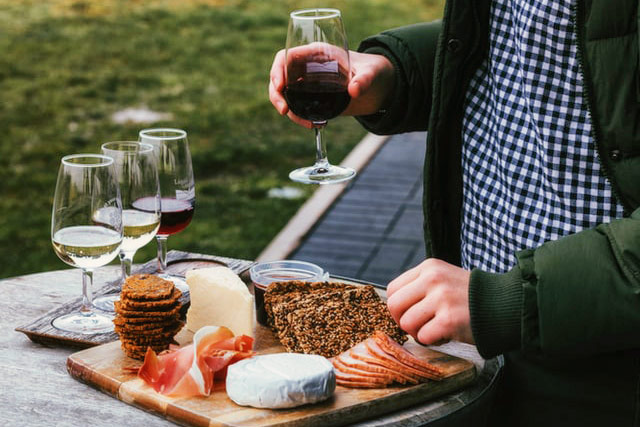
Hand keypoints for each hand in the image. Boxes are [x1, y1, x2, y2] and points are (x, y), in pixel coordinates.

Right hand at [268, 48, 395, 127]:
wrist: (379, 86)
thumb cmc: (375, 71)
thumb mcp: (372, 73)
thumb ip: (364, 80)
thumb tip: (354, 91)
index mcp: (316, 53)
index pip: (287, 57)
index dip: (278, 70)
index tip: (280, 86)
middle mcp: (308, 67)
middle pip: (280, 77)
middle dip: (277, 94)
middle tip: (283, 110)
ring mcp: (308, 84)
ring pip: (286, 94)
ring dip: (288, 110)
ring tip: (307, 124)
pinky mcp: (313, 99)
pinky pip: (297, 106)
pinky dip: (299, 117)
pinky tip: (314, 125)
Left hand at [386, 258, 473, 345]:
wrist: (506, 305)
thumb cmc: (471, 297)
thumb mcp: (444, 279)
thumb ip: (421, 287)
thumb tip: (395, 307)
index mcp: (429, 267)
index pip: (393, 289)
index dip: (398, 307)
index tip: (410, 314)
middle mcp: (433, 279)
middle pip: (394, 306)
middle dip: (403, 321)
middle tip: (420, 326)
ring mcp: (441, 298)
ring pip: (407, 323)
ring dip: (419, 333)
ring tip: (436, 329)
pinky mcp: (449, 319)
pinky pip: (423, 337)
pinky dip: (433, 341)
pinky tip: (447, 334)